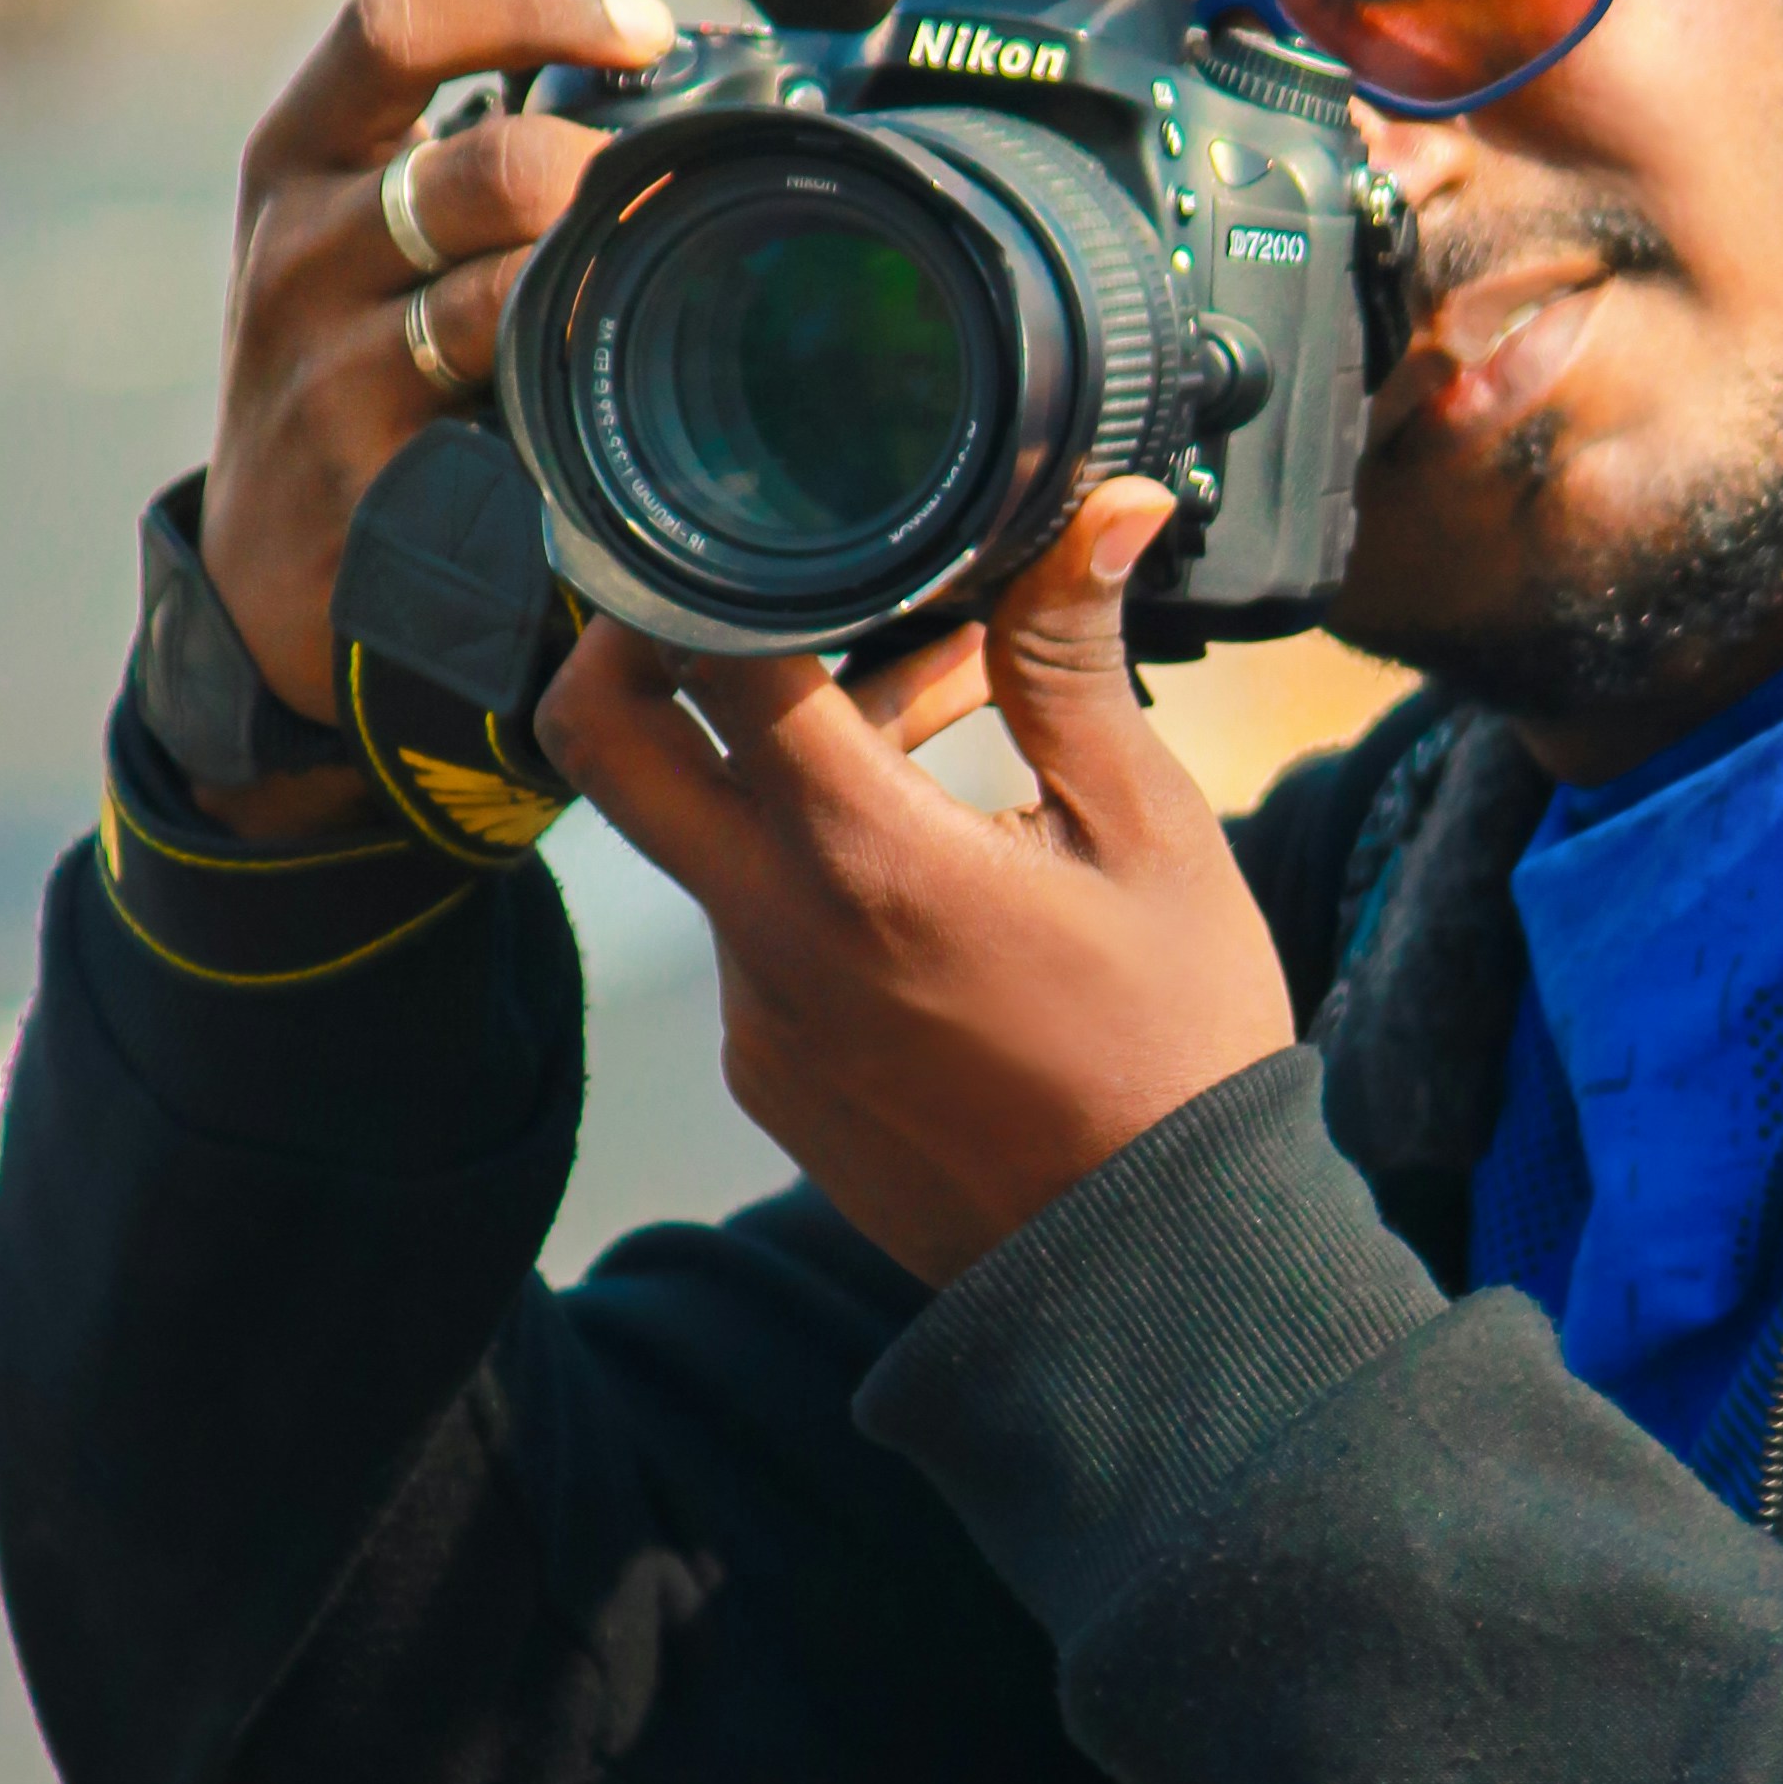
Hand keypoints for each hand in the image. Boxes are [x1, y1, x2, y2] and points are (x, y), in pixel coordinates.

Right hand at [197, 0, 677, 777]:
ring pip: (506, 302)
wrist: (266, 559)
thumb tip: (663, 84)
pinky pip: (513, 431)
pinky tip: (624, 413)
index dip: (530, 3)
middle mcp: (299, 250)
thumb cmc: (350, 359)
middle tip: (671, 208)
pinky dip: (585, 414)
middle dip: (605, 181)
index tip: (646, 28)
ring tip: (661, 305)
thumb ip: (462, 155)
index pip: (397, 26)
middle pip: (487, 173)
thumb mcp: (356, 232)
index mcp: (297, 154)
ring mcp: (331, 374)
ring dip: (606, 297)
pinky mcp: (376, 483)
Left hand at [539, 482, 1298, 1283]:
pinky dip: (813, 866)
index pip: (712, 662)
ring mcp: (755, 1021)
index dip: (721, 560)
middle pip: (607, 742)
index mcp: (866, 864)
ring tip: (956, 721)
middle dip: (644, 638)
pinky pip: (753, 930)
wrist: (1155, 1278)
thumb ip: (1078, 662)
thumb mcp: (1146, 835)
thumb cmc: (1175, 1054)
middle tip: (751, 586)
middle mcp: (774, 941)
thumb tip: (1104, 505)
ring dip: (790, 760)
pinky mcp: (772, 1078)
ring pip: (710, 835)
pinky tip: (939, 861)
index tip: (770, 511)